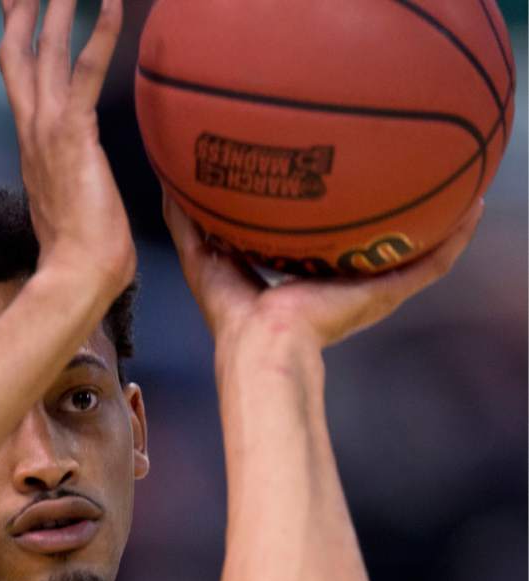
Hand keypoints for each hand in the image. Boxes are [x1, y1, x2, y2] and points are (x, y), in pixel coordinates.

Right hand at [0, 0, 134, 295]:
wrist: (77, 276)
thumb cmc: (85, 258)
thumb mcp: (76, 210)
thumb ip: (79, 188)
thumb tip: (92, 191)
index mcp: (33, 150)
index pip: (20, 86)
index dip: (17, 47)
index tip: (16, 21)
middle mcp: (32, 133)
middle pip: (18, 57)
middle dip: (22, 15)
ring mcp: (47, 131)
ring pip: (45, 52)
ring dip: (56, 8)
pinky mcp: (73, 134)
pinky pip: (85, 72)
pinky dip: (99, 35)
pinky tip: (112, 4)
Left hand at [163, 194, 484, 350]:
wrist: (261, 345)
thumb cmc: (231, 312)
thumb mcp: (205, 253)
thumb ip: (190, 217)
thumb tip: (172, 175)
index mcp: (303, 279)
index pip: (326, 243)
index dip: (335, 215)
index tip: (343, 179)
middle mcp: (341, 284)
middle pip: (376, 245)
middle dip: (393, 214)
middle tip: (409, 172)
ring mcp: (367, 291)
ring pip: (413, 253)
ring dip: (438, 223)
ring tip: (460, 189)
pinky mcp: (385, 295)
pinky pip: (430, 265)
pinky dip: (454, 240)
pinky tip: (472, 207)